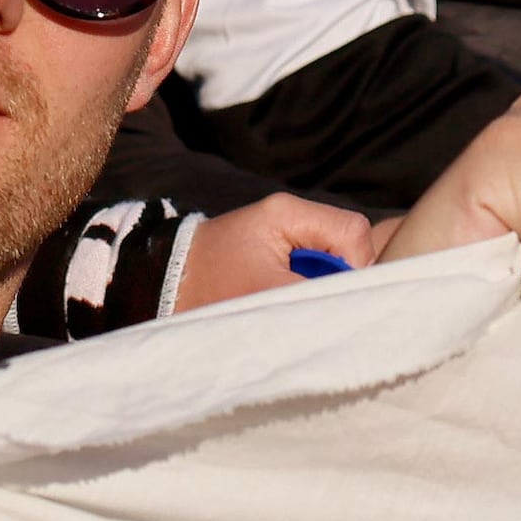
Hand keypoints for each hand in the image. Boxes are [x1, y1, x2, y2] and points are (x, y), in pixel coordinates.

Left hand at [176, 191, 376, 308]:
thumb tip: (358, 304)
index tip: (334, 299)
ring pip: (334, 261)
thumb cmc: (209, 289)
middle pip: (348, 245)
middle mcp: (292, 215)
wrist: (162, 286)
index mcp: (288, 213)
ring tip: (293, 306)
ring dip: (322, 288)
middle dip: (339, 280)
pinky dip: (308, 288)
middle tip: (314, 307)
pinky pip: (314, 267)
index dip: (355, 269)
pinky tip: (287, 303)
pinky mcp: (280, 249)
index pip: (353, 232)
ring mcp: (287, 231)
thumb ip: (316, 294)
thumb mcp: (267, 294)